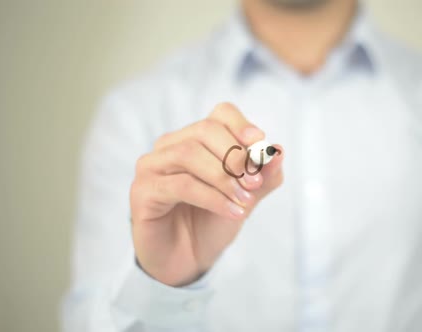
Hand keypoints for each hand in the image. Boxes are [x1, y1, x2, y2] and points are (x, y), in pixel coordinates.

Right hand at [130, 102, 283, 285]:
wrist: (186, 259)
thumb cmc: (212, 222)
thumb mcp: (246, 199)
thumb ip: (263, 177)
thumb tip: (279, 151)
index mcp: (196, 139)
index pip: (221, 114)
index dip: (242, 126)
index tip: (261, 147)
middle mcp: (171, 145)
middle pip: (205, 130)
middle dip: (236, 155)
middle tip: (255, 182)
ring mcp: (152, 165)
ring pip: (189, 154)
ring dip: (224, 177)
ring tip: (245, 201)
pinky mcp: (142, 190)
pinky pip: (180, 185)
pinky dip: (212, 198)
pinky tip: (232, 212)